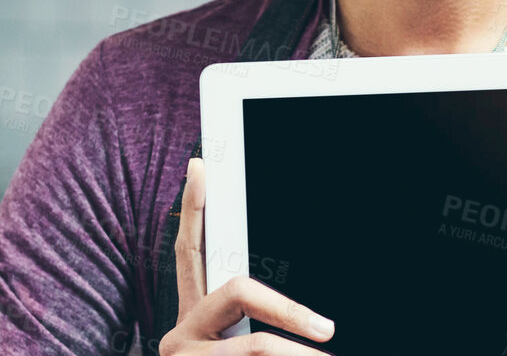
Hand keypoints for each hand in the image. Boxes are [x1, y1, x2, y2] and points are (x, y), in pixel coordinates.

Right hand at [162, 157, 334, 354]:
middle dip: (287, 311)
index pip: (191, 253)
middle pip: (237, 293)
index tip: (200, 169)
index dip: (194, 210)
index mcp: (192, 320)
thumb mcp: (237, 350)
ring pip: (258, 344)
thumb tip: (315, 322)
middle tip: (326, 329)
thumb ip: (253, 326)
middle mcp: (180, 333)